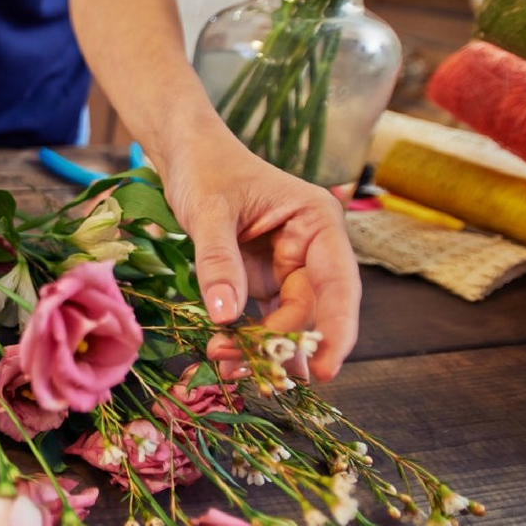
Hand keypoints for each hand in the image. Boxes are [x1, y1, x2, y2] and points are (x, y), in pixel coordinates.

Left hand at [164, 134, 360, 381]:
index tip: (325, 369)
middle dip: (279, 344)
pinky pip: (262, 318)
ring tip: (226, 366)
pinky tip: (227, 359)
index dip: (336, 329)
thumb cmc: (206, 169)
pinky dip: (246, 340)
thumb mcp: (209, 211)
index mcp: (317, 222)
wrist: (186, 155)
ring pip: (286, 321)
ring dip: (261, 349)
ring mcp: (286, 268)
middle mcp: (311, 249)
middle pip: (310, 311)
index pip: (338, 284)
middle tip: (241, 368)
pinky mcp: (262, 280)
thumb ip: (218, 261)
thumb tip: (225, 316)